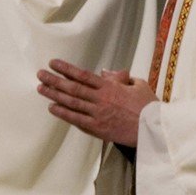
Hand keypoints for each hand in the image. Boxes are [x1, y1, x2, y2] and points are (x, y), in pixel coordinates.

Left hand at [36, 59, 156, 146]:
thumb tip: (105, 72)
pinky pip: (76, 119)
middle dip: (54, 80)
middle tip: (40, 74)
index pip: (83, 75)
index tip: (53, 63)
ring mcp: (98, 114)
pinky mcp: (98, 128)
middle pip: (73, 87)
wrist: (155, 131)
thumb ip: (121, 78)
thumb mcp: (138, 85)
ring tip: (41, 88)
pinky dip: (63, 113)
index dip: (66, 68)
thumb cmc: (149, 107)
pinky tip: (52, 107)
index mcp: (111, 87)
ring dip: (54, 94)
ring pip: (71, 102)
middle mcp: (101, 99)